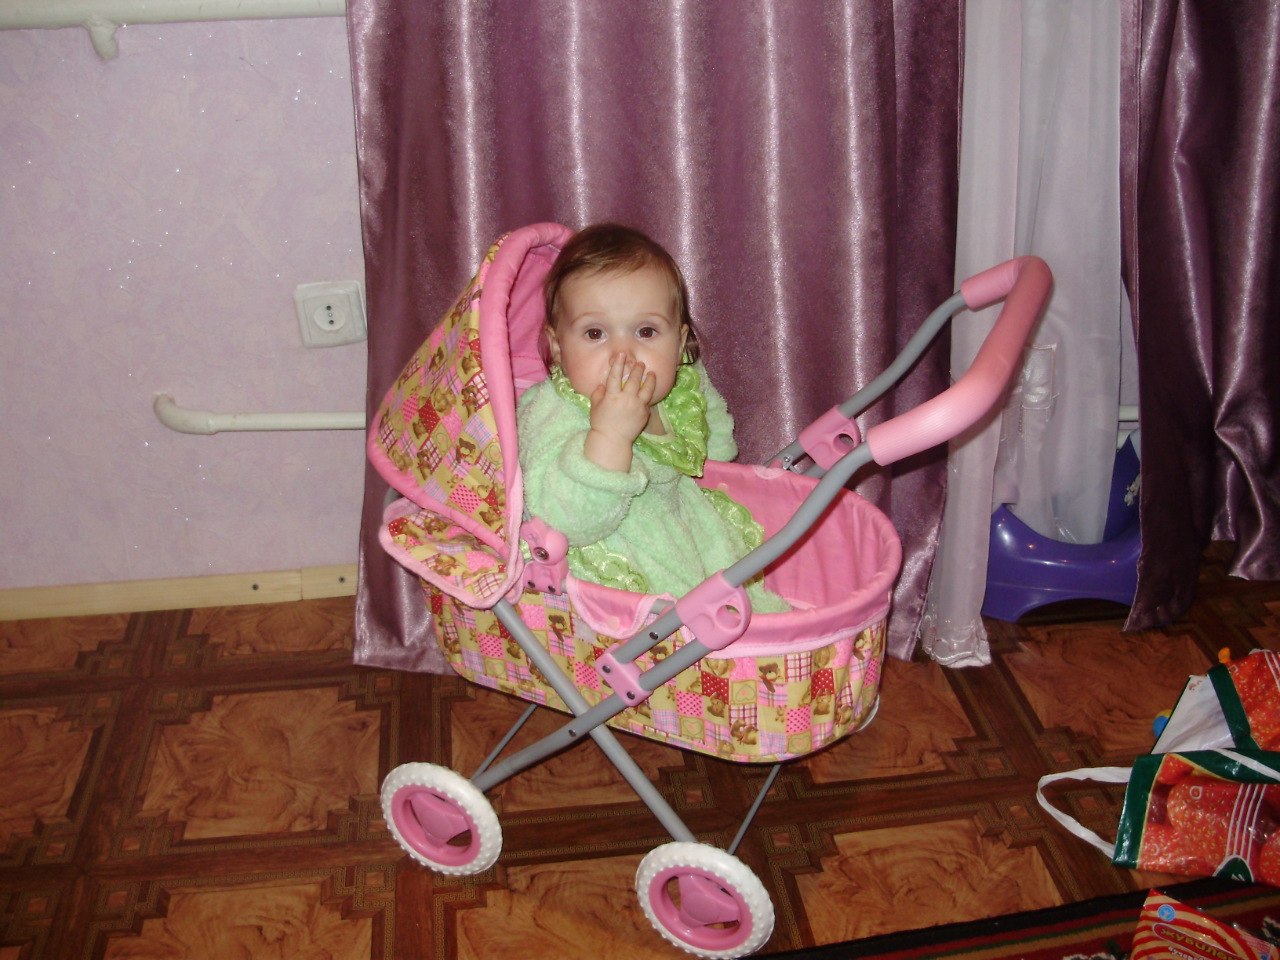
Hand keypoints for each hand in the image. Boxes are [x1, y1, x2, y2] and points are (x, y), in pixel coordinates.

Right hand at [584, 351, 655, 471]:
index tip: (622, 354)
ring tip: (651, 373)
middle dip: (637, 369)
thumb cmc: (601, 423)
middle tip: (640, 364)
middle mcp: (626, 399)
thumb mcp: (595, 407)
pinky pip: (647, 401)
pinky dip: (648, 394)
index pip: (615, 375)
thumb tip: (603, 385)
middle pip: (634, 379)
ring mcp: (637, 406)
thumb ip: (598, 393)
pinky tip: (649, 390)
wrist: (612, 440)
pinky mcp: (644, 413)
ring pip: (646, 388)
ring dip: (649, 379)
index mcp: (612, 396)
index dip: (619, 364)